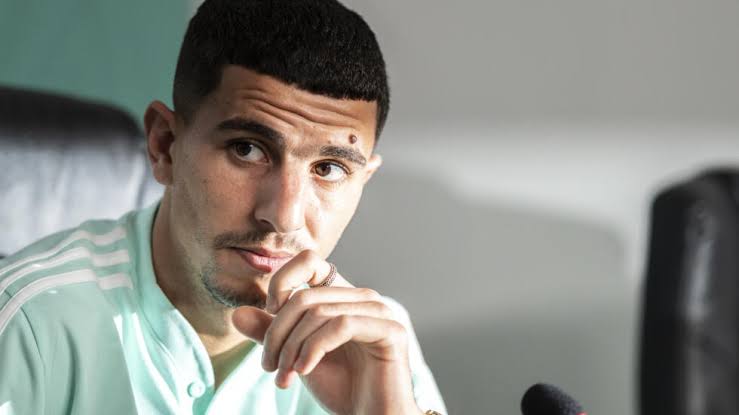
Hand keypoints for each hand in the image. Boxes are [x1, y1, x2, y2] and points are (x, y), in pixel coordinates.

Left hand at [232, 250, 421, 414]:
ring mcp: (379, 311)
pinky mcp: (391, 330)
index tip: (270, 318)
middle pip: (304, 298)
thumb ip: (271, 334)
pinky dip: (314, 349)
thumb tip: (236, 314)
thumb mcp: (296, 357)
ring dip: (292, 347)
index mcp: (342, 296)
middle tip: (269, 367)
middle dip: (277, 334)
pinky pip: (341, 325)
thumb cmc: (341, 387)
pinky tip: (305, 370)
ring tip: (284, 377)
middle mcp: (363, 297)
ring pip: (318, 312)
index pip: (309, 262)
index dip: (282, 282)